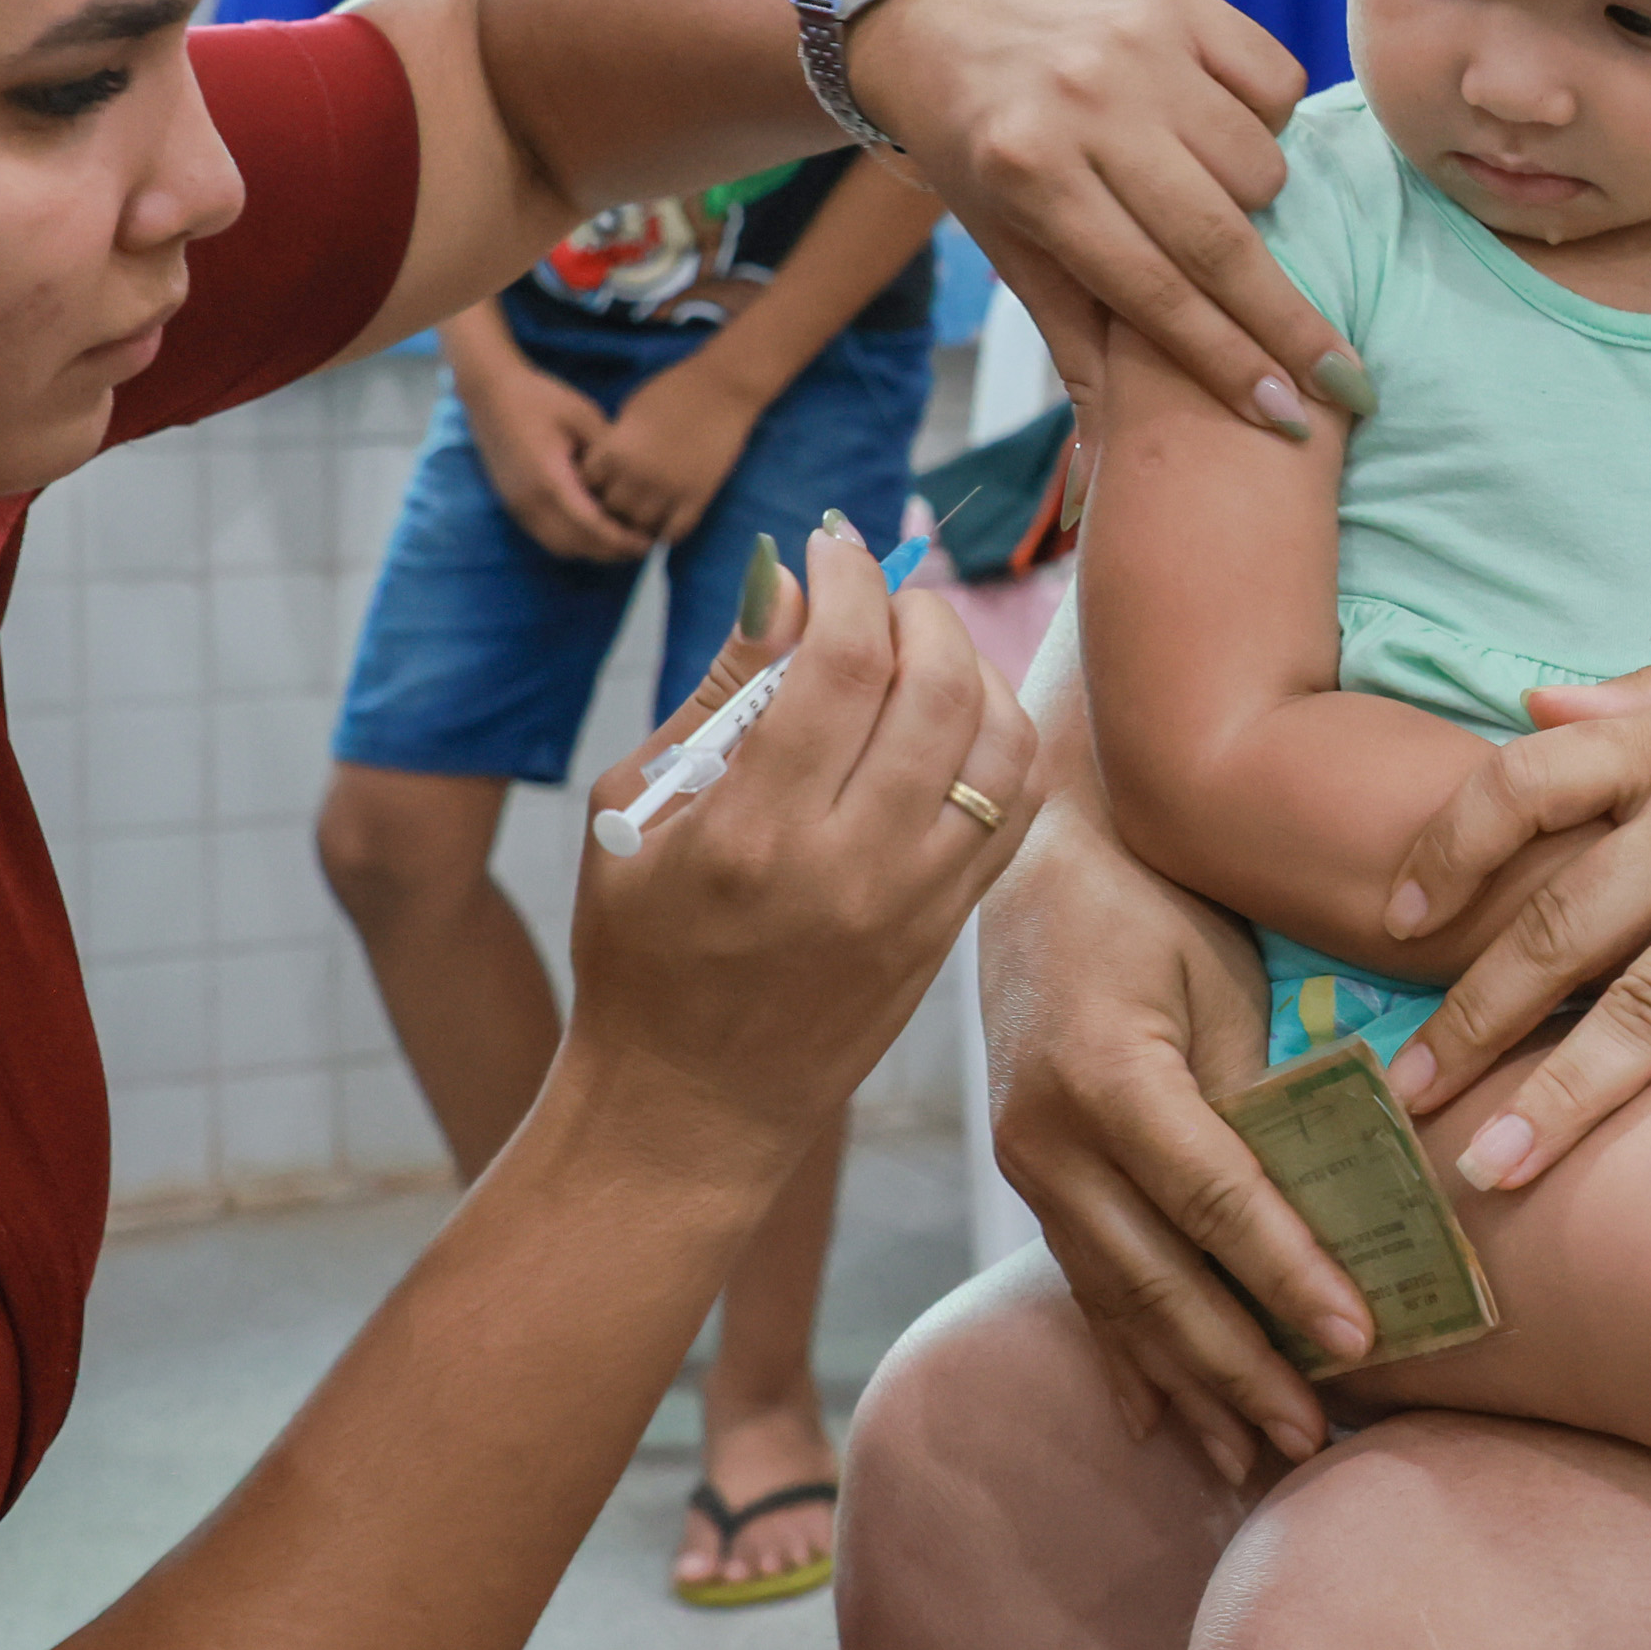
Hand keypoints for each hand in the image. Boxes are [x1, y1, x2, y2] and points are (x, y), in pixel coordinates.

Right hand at [459, 359, 648, 562]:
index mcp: (549, 479)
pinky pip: (547, 536)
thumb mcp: (583, 415)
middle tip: (644, 546)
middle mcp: (530, 502)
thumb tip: (634, 479)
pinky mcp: (514, 505)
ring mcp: (518, 506)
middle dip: (612, 552)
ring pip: (560, 547)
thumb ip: (608, 449)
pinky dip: (573, 541)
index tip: (649, 542)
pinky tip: (596, 530)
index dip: (622, 540)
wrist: (490, 393)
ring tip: (623, 541)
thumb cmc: (539, 398)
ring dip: (592, 550)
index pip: (591, 526)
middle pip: (577, 545)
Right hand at [561, 522, 1037, 1173]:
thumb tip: (784, 581)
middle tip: (878, 592)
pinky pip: (1015, 807)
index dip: (849, 577)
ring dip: (972, 666)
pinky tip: (954, 716)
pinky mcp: (951, 931)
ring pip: (999, 742)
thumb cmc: (639, 951)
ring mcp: (916, 904)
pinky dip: (1000, 737)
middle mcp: (852, 866)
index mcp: (756, 831)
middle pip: (936, 686)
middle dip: (916, 606)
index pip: (843, 661)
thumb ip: (717, 691)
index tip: (833, 544)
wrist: (690, 1105)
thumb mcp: (635, 813)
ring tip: (921, 649)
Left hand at [579, 354, 767, 545]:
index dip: (590, 484)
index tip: (597, 483)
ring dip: (638, 523)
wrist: (723, 387)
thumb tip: (608, 466)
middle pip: (610, 509)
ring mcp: (669, 489)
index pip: (586, 484)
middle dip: (611, 506)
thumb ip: (616, 442)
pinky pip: (676, 530)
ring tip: (640, 517)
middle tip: (617, 504)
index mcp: (616, 449)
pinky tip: (664, 527)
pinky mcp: (698, 497)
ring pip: (640, 526)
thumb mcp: (630, 410)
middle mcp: (638, 475)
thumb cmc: (673, 389)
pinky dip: (667, 534)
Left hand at [833, 0, 1349, 439]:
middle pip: (1219, 237)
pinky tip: (1219, 127)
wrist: (943, 16)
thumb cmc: (979, 149)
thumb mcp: (1006, 244)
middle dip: (1288, 321)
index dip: (1227, 358)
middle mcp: (1087, 103)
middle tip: (1346, 379)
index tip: (1290, 414)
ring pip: (1261, 163)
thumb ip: (1073, 338)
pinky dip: (1267, 121)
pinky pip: (1276, 86)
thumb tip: (1110, 468)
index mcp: (1032, 176)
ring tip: (1211, 196)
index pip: (1152, 288)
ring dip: (1257, 202)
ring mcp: (1139, 44)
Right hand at [978, 653, 1373, 1479]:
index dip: (1287, 1274)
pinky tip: (1155, 1425)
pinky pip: (1081, 1285)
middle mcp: (1050, 1135)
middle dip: (1240, 1367)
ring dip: (1188, 1386)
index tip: (1359, 1340)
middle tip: (1314, 1438)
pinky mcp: (1026, 1177)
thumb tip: (1332, 1200)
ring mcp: (1027, 1165)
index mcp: (1106, 1072)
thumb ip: (1260, 1088)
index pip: (1213, 1198)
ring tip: (1253, 1459)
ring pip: (1116, 1299)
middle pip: (1157, 1277)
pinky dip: (1126, 1357)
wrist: (1035, 860)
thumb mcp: (1217, 972)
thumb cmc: (1155, 896)